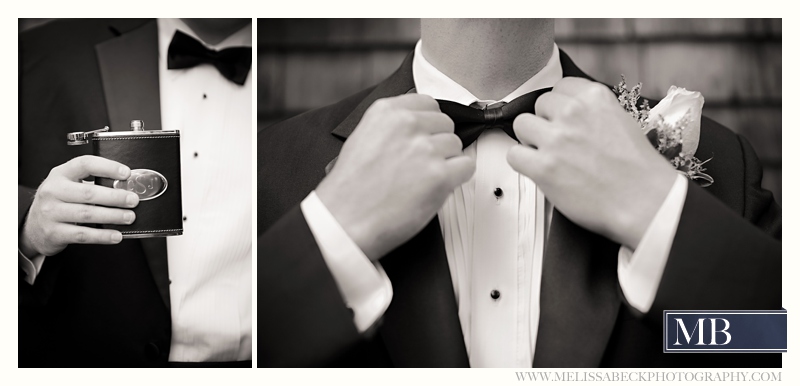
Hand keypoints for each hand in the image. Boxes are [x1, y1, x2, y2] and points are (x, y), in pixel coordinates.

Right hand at [20, 156, 139, 256]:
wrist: (34, 226)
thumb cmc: (58, 202)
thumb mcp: (68, 185)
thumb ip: (91, 182)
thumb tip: (125, 187)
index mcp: (60, 174)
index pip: (84, 164)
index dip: (107, 167)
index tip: (126, 173)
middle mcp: (53, 191)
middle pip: (88, 192)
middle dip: (115, 197)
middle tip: (133, 200)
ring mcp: (51, 213)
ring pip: (87, 214)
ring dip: (112, 216)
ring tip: (129, 217)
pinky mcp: (54, 232)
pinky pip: (82, 234)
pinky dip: (102, 235)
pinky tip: (116, 235)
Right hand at [316, 94, 474, 260]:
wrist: (345, 220)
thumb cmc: (350, 189)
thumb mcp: (362, 139)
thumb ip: (391, 126)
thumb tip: (418, 122)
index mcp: (386, 112)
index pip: (427, 103)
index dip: (429, 124)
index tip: (424, 137)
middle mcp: (407, 125)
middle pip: (445, 123)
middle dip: (438, 143)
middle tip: (421, 164)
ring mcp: (425, 149)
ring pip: (456, 145)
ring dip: (446, 162)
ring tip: (422, 179)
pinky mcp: (439, 176)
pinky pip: (466, 167)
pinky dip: (457, 178)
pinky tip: (437, 187)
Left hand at [507, 77, 675, 249]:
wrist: (645, 202)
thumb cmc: (638, 170)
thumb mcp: (622, 121)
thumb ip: (592, 112)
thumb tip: (569, 113)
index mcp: (595, 97)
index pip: (560, 88)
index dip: (559, 107)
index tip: (563, 120)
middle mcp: (573, 113)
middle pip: (539, 105)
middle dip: (546, 122)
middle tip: (558, 142)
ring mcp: (556, 139)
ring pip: (521, 125)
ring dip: (530, 140)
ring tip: (547, 155)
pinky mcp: (544, 167)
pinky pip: (514, 155)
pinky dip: (522, 163)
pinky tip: (538, 170)